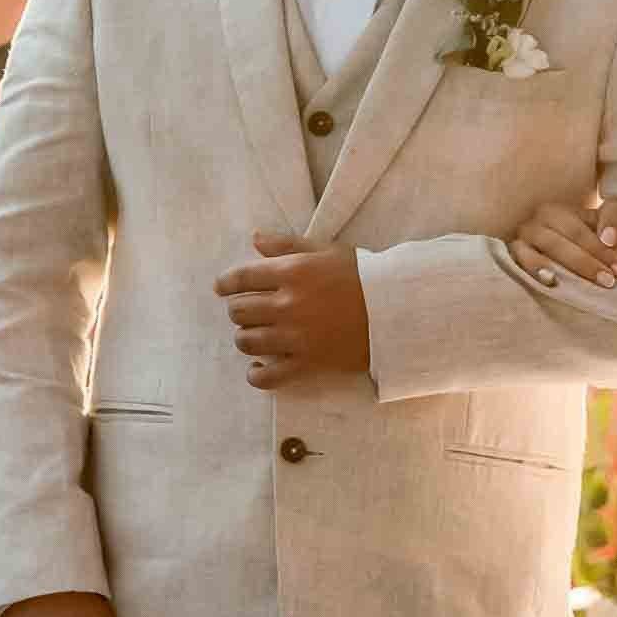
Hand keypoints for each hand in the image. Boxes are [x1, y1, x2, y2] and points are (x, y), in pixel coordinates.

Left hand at [214, 233, 369, 389]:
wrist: (395, 311)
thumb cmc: (362, 276)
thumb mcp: (326, 251)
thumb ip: (287, 245)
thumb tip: (255, 239)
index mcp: (292, 272)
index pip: (242, 278)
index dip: (226, 283)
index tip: (221, 288)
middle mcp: (288, 304)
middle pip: (239, 311)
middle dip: (239, 310)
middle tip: (248, 311)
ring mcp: (295, 337)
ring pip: (247, 342)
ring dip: (246, 338)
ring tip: (257, 336)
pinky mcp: (306, 364)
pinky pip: (266, 377)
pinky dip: (256, 374)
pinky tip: (259, 368)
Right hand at [510, 194, 616, 289]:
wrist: (552, 251)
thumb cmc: (581, 238)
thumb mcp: (600, 221)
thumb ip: (613, 219)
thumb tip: (609, 239)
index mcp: (556, 212)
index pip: (580, 231)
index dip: (601, 250)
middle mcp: (534, 224)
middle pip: (561, 242)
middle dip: (587, 263)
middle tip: (609, 281)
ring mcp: (520, 241)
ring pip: (541, 253)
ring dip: (564, 269)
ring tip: (582, 287)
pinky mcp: (510, 258)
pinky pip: (520, 264)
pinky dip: (535, 271)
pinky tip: (550, 282)